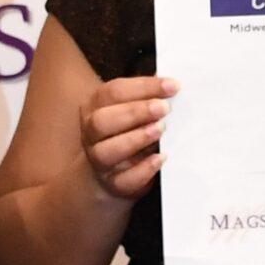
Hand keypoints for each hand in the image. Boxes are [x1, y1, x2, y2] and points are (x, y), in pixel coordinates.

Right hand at [78, 76, 175, 200]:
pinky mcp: (112, 184)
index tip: (172, 86)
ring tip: (161, 129)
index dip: (143, 87)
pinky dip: (143, 170)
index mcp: (95, 106)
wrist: (114, 171)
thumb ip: (148, 95)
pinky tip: (160, 158)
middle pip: (102, 121)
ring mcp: (99, 160)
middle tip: (164, 108)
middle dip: (134, 112)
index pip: (113, 92)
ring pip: (106, 151)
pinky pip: (123, 180)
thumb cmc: (129, 130)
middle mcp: (92, 133)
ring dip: (136, 138)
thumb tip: (170, 80)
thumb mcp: (134, 108)